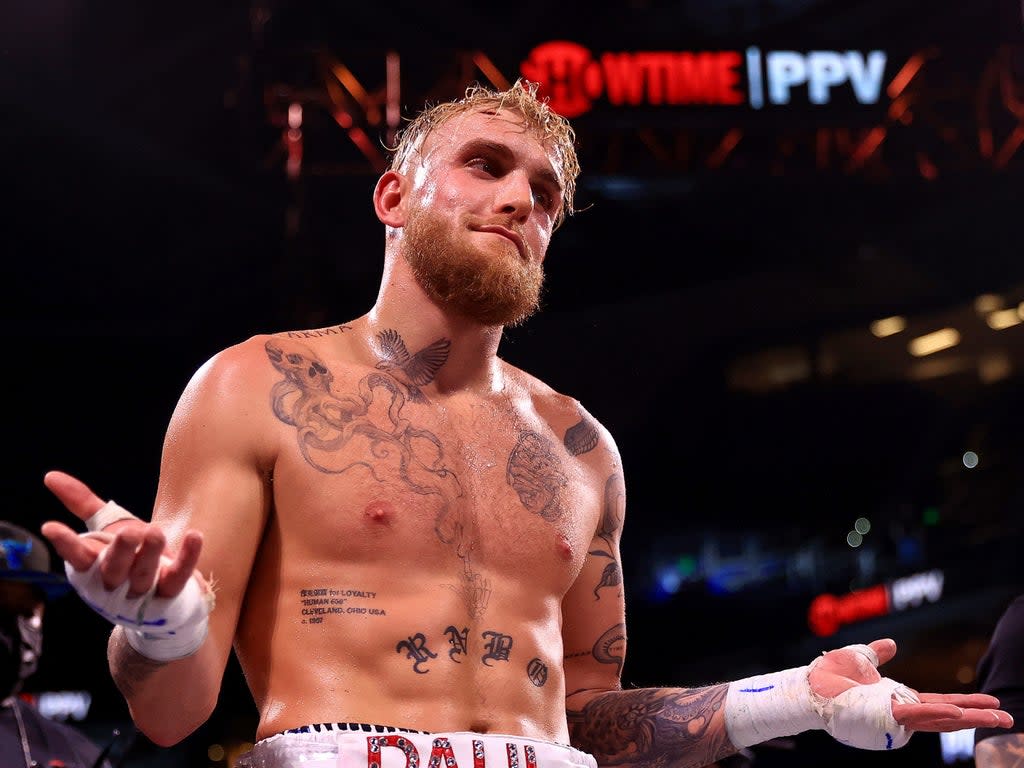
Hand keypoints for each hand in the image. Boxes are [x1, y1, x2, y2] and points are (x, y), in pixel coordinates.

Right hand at [41, 470, 203, 598]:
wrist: (160, 595)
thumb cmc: (129, 556)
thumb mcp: (106, 528)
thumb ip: (82, 503)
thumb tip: (51, 476)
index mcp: (94, 565)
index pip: (76, 556)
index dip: (65, 543)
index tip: (51, 527)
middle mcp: (115, 582)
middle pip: (114, 569)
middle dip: (121, 551)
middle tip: (130, 532)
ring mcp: (144, 590)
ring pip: (144, 575)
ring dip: (150, 554)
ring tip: (155, 531)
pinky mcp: (171, 591)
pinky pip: (179, 576)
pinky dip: (188, 557)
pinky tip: (194, 536)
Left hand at [809, 638, 1013, 731]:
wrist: (810, 688)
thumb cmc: (829, 678)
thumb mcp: (859, 660)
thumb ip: (877, 654)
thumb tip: (892, 644)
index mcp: (899, 698)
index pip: (940, 701)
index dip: (966, 702)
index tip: (992, 701)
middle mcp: (901, 710)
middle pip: (948, 714)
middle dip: (978, 715)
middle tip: (1009, 717)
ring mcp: (895, 716)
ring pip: (938, 718)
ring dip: (968, 717)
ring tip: (996, 716)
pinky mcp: (886, 716)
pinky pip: (916, 715)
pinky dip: (937, 715)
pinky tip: (957, 714)